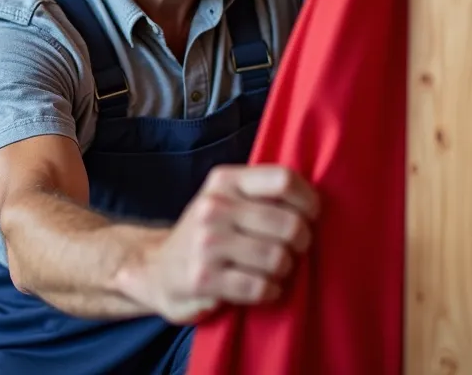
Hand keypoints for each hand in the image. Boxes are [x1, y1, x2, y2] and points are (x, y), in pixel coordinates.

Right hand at [119, 165, 319, 323]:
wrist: (155, 269)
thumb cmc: (206, 234)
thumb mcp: (226, 200)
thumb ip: (262, 193)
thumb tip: (316, 201)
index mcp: (224, 181)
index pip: (283, 180)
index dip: (308, 201)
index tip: (310, 216)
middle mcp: (213, 207)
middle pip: (288, 223)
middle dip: (301, 243)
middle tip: (292, 249)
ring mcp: (206, 244)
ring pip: (278, 258)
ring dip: (284, 270)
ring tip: (272, 270)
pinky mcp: (203, 279)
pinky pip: (260, 287)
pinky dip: (270, 292)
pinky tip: (261, 288)